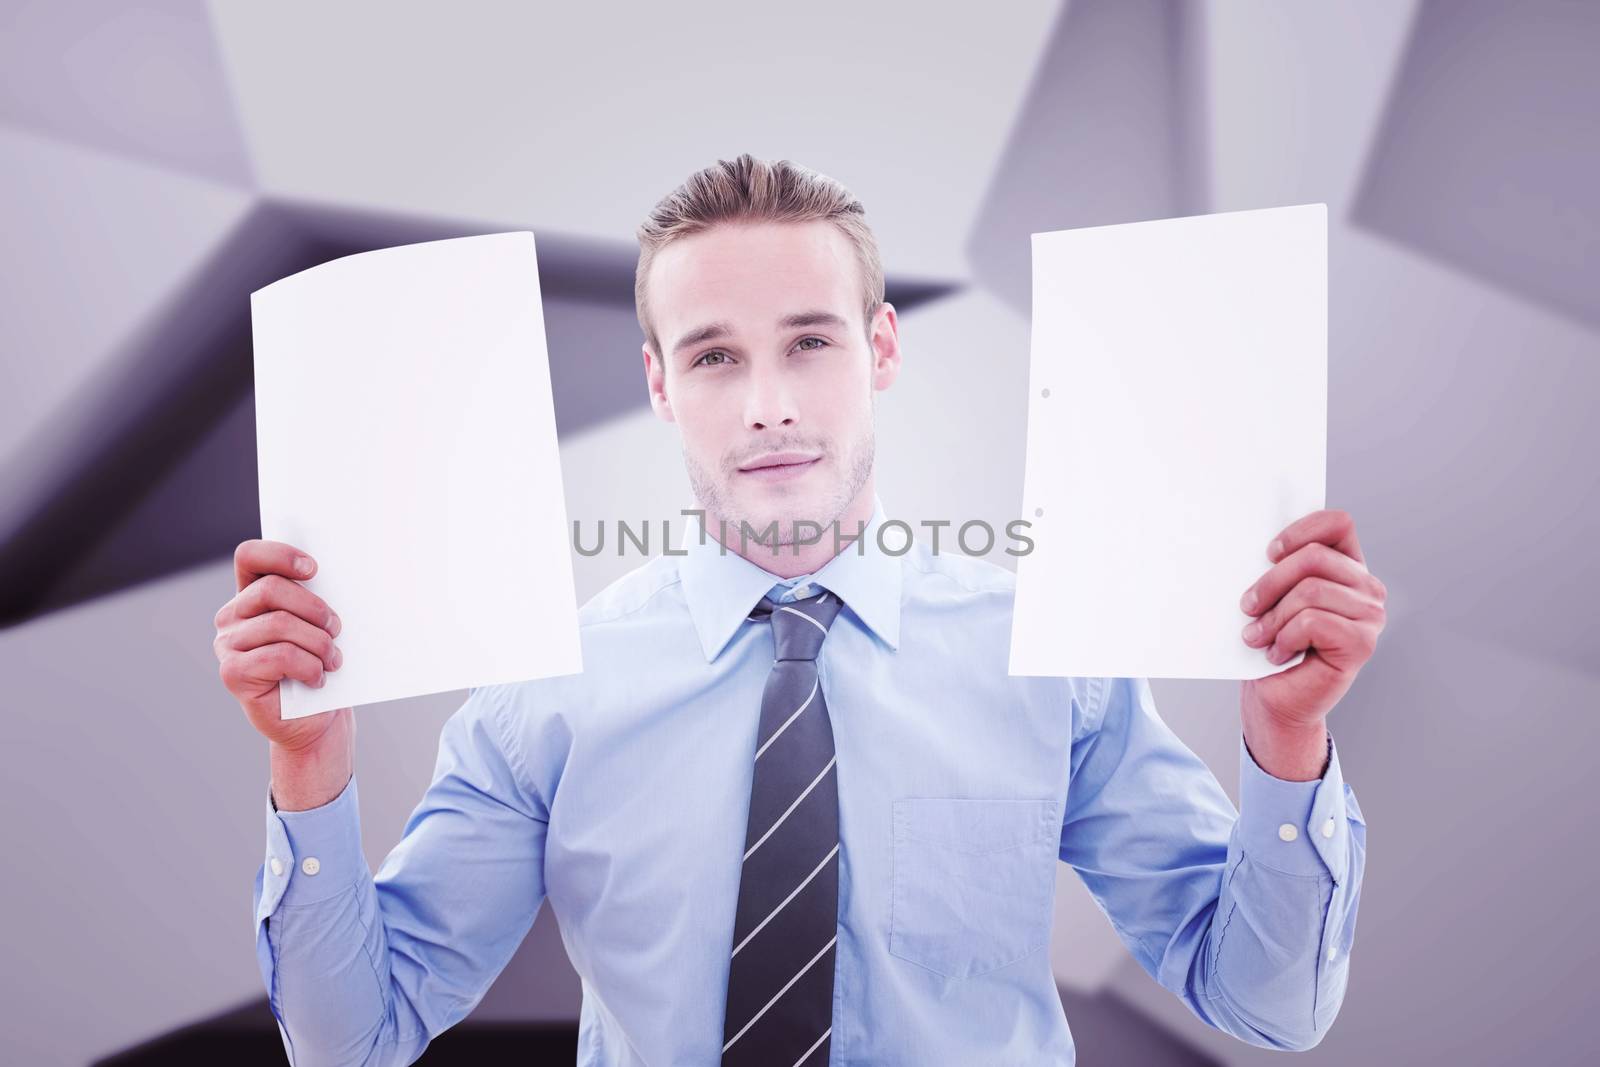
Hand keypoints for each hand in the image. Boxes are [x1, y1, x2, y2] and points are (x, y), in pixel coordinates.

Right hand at [214, 539, 349, 753]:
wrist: (315, 718)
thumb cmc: (319, 665)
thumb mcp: (318, 626)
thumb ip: (313, 600)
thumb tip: (339, 579)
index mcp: (251, 595)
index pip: (250, 557)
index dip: (280, 555)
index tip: (314, 569)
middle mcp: (232, 616)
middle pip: (271, 590)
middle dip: (313, 607)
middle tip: (336, 628)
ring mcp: (227, 645)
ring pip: (279, 624)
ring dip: (318, 642)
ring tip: (333, 660)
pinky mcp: (233, 673)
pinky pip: (279, 656)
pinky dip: (308, 666)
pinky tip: (318, 678)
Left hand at [1238, 509, 1386, 729]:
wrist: (1277, 699)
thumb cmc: (1271, 644)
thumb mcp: (1272, 598)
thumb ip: (1276, 568)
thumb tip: (1249, 546)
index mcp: (1347, 567)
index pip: (1337, 523)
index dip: (1301, 531)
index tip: (1269, 553)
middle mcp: (1367, 588)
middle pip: (1315, 557)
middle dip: (1270, 581)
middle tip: (1247, 607)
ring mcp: (1370, 616)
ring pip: (1310, 591)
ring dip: (1273, 617)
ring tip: (1258, 637)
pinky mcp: (1362, 644)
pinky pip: (1312, 622)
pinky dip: (1285, 638)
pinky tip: (1278, 653)